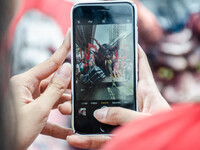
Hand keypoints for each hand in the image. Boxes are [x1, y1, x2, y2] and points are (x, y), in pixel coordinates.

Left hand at [10, 29, 73, 149]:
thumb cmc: (13, 132)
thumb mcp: (39, 110)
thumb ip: (55, 89)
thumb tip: (66, 70)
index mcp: (23, 83)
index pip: (49, 63)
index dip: (62, 49)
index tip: (70, 37)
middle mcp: (26, 89)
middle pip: (53, 82)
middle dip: (67, 87)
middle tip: (80, 86)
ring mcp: (30, 100)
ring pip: (52, 97)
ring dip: (63, 105)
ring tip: (72, 110)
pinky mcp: (33, 112)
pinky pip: (48, 114)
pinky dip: (57, 123)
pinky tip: (67, 129)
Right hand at [60, 45, 170, 148]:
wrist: (167, 149)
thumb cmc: (164, 132)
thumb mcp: (146, 120)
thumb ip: (124, 116)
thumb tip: (100, 114)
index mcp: (146, 93)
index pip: (141, 67)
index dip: (135, 52)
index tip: (126, 41)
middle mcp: (133, 103)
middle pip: (110, 89)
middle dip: (91, 86)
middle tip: (76, 82)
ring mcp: (124, 119)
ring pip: (100, 114)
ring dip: (82, 112)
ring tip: (66, 107)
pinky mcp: (119, 135)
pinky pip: (100, 137)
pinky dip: (87, 138)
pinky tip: (75, 137)